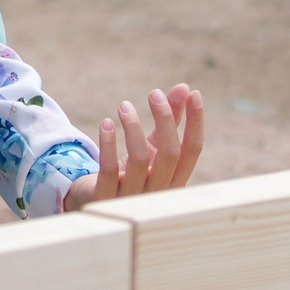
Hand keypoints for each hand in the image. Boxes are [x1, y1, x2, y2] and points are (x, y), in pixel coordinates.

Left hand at [64, 84, 205, 209]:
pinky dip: (108, 144)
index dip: (196, 123)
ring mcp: (131, 198)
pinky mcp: (104, 198)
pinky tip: (106, 124)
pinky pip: (109, 169)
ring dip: (133, 127)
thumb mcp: (150, 147)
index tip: (195, 94)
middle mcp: (157, 192)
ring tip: (124, 105)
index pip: (192, 152)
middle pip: (169, 154)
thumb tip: (183, 88)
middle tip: (154, 93)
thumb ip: (168, 122)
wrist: (93, 201)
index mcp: (174, 181)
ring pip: (139, 160)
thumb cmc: (128, 173)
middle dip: (165, 120)